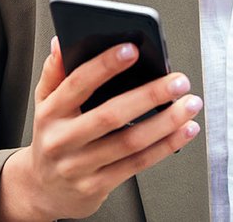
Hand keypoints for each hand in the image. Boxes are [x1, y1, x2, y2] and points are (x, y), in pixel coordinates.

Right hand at [0, 38, 202, 221]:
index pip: (78, 84)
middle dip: (149, 95)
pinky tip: (184, 131)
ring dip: (166, 123)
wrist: (43, 190)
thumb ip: (54, 72)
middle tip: (177, 81)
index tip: (132, 49)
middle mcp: (63, 140)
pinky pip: (137, 164)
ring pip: (129, 142)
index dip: (105, 66)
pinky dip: (165, 146)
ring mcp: (80, 166)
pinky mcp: (98, 186)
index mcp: (51, 112)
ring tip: (189, 104)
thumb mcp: (43, 102)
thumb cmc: (51, 137)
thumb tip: (62, 42)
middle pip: (110, 115)